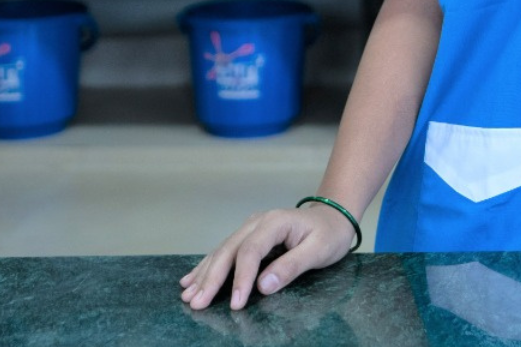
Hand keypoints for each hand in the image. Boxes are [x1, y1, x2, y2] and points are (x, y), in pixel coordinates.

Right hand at [179, 203, 356, 310]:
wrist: (333, 217)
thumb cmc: (329, 234)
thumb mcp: (319, 250)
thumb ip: (292, 266)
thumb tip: (263, 286)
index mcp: (274, 222)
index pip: (250, 251)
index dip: (241, 278)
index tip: (236, 304)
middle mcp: (257, 222)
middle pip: (229, 250)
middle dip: (211, 278)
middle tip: (197, 303)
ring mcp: (250, 227)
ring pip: (221, 251)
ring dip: (203, 274)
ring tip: (187, 295)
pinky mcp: (248, 235)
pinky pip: (224, 251)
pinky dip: (207, 266)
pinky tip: (190, 279)